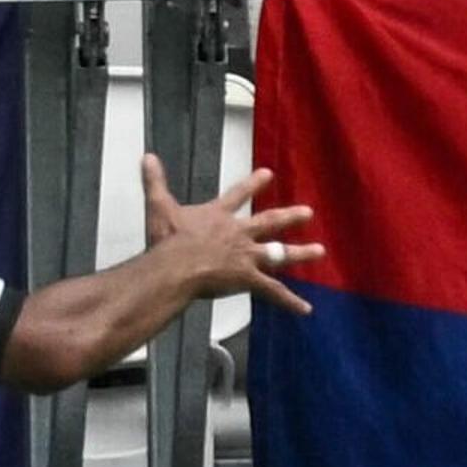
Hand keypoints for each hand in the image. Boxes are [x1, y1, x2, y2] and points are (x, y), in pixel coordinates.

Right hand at [143, 154, 320, 315]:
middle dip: (289, 216)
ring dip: (300, 253)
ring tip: (319, 251)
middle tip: (308, 212)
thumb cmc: (168, 239)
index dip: (253, 184)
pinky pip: (272, 291)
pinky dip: (289, 301)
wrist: (178, 266)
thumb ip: (155, 182)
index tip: (268, 174)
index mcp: (218, 216)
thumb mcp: (159, 206)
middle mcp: (238, 233)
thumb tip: (147, 157)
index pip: (238, 195)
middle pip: (269, 222)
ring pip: (278, 254)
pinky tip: (306, 309)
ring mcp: (246, 256)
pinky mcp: (247, 278)